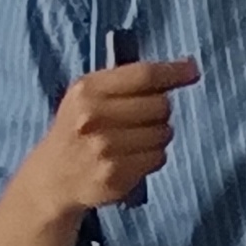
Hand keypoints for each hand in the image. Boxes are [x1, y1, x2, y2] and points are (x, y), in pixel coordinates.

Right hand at [32, 55, 196, 216]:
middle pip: (161, 105)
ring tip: (133, 139)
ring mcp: (104, 149)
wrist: (52, 177)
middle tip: (143, 117)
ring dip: (158, 135)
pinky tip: (132, 157)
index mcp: (87, 91)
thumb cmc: (78, 128)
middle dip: (160, 110)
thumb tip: (185, 69)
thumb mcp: (88, 95)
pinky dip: (153, 157)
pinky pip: (159, 158)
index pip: (143, 75)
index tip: (192, 70)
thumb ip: (127, 80)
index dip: (173, 72)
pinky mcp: (115, 176)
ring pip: (164, 133)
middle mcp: (93, 118)